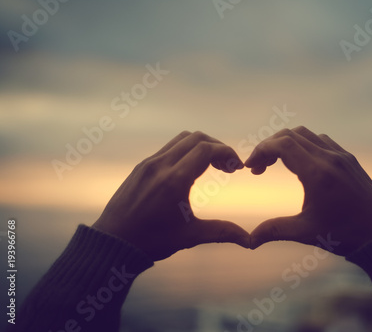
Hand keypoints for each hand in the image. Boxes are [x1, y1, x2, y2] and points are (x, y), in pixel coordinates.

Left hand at [92, 131, 250, 260]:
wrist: (113, 243)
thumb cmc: (152, 241)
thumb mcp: (190, 236)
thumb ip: (222, 232)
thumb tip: (249, 241)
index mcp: (175, 180)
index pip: (207, 149)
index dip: (227, 152)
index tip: (237, 167)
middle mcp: (161, 165)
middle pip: (196, 138)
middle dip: (217, 147)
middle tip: (228, 166)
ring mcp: (148, 164)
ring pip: (181, 139)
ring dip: (201, 146)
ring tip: (212, 166)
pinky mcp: (141, 167)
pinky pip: (168, 148)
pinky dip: (185, 151)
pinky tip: (190, 170)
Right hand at [245, 126, 371, 255]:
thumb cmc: (345, 234)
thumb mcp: (306, 232)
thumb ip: (274, 230)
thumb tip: (249, 240)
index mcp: (317, 173)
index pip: (282, 145)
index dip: (261, 151)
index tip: (250, 167)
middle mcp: (330, 158)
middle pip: (290, 134)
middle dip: (269, 146)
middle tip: (259, 167)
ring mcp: (341, 156)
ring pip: (306, 134)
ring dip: (286, 143)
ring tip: (276, 164)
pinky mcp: (349, 159)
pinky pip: (321, 141)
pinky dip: (304, 145)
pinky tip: (300, 163)